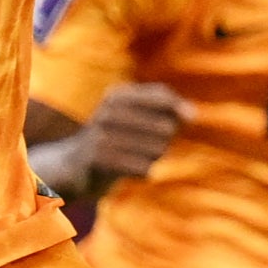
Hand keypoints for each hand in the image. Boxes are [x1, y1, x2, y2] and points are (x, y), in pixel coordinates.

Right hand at [68, 83, 185, 194]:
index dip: (179, 109)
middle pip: (165, 127)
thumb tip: (192, 114)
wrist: (75, 165)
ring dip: (155, 158)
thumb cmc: (118, 138)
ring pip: (157, 150)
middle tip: (150, 146)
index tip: (188, 119)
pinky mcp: (99, 160)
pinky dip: (144, 171)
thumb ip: (167, 109)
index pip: (162, 96)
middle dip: (166, 141)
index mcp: (118, 95)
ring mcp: (102, 135)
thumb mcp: (137, 116)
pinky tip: (134, 170)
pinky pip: (143, 168)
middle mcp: (108, 111)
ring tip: (139, 157)